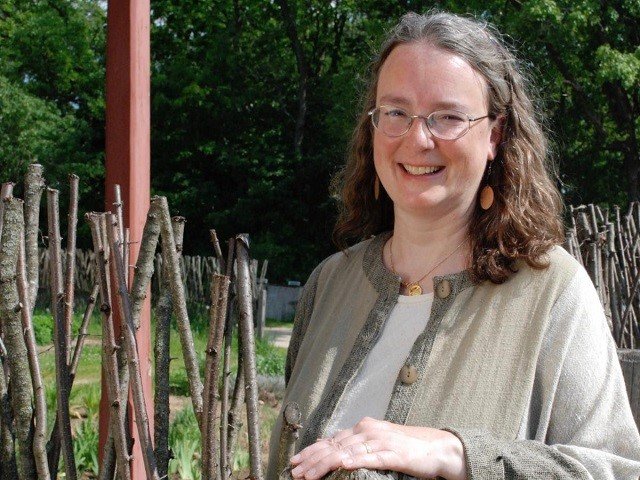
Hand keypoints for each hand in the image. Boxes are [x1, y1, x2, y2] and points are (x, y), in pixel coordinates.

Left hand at [289, 417, 466, 479]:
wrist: (438, 447)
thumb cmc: (407, 448)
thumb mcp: (378, 443)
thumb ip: (356, 444)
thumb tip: (332, 449)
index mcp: (363, 428)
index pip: (331, 440)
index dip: (311, 451)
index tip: (295, 461)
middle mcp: (369, 430)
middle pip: (334, 446)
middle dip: (311, 460)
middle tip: (295, 472)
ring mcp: (381, 441)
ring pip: (346, 452)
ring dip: (325, 464)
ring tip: (309, 474)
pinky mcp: (394, 453)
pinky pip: (371, 457)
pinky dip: (355, 460)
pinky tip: (342, 465)